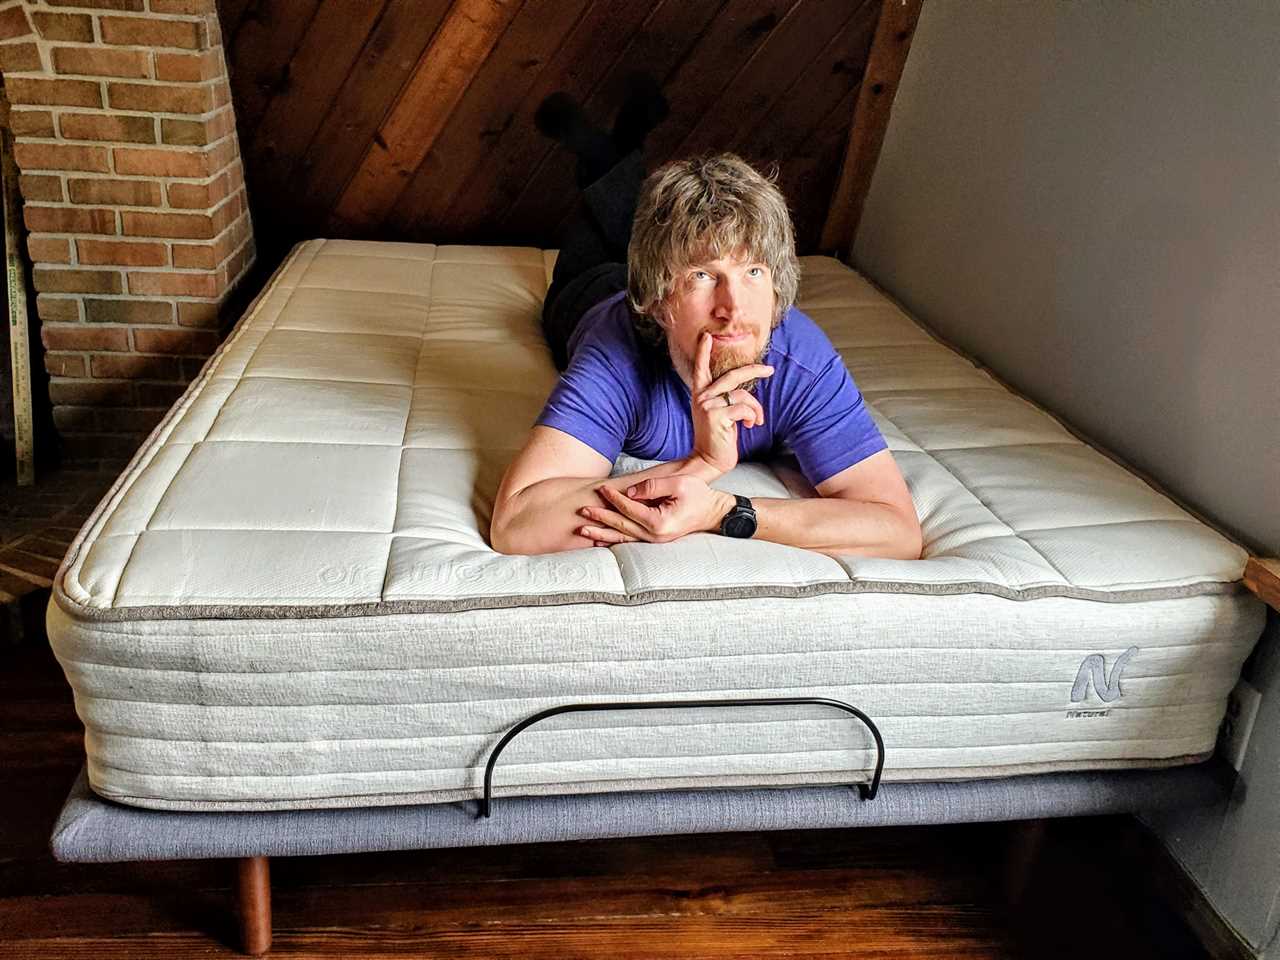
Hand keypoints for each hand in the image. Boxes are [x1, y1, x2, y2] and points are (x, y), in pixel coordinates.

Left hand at [576, 477, 735, 544]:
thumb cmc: (698, 495)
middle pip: (621, 526)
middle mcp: (654, 535)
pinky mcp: (654, 540)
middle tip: (582, 511)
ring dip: (601, 533)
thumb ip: (652, 486)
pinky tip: (599, 540)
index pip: (629, 509)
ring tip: (582, 530)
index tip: (601, 488)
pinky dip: (613, 540)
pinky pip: (629, 541)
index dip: (613, 498)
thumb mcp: (678, 484)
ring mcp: (654, 540)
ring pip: (622, 537)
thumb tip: (629, 493)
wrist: (713, 512)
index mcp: (660, 522)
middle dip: (600, 518)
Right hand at [689, 331, 772, 475]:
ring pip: (743, 396)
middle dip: (754, 370)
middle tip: (770, 370)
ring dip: (755, 410)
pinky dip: (752, 417)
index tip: (706, 336)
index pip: (701, 369)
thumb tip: (747, 394)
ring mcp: (708, 405)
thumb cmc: (717, 439)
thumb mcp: (718, 415)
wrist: (708, 461)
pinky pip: (745, 408)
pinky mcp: (716, 415)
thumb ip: (726, 400)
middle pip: (732, 376)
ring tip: (755, 421)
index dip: (703, 352)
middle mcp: (702, 397)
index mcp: (700, 395)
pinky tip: (750, 426)